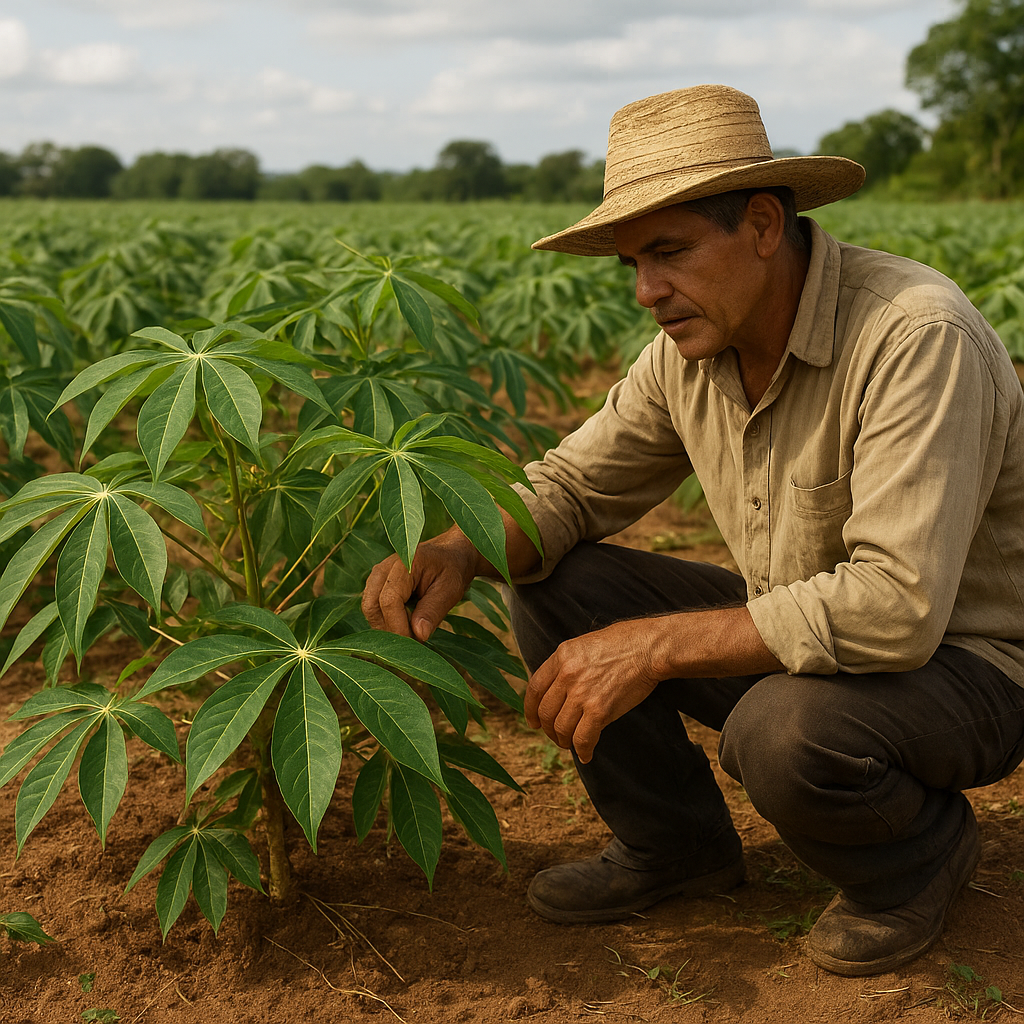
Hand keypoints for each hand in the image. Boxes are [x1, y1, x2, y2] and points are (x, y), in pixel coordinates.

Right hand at [362, 530, 479, 640]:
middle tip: (415, 640)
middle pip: (372, 607)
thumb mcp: (450, 590)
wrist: (450, 555)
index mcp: (403, 563)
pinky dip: (386, 622)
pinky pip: (373, 610)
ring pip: (369, 610)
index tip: (417, 642)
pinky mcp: (375, 586)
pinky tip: (407, 625)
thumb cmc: (453, 570)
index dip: (399, 626)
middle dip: (390, 629)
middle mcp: (383, 568)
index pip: (389, 601)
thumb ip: (433, 611)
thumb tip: (419, 636)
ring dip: (387, 627)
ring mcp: (376, 576)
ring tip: (413, 632)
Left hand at [524, 618, 662, 763]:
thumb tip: (556, 688)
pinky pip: (583, 738)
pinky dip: (583, 751)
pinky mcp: (600, 710)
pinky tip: (586, 755)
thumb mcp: (585, 644)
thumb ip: (568, 664)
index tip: (533, 721)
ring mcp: (582, 693)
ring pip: (561, 728)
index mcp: (562, 656)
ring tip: (570, 744)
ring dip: (563, 741)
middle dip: (548, 729)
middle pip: (546, 712)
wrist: (649, 648)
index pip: (534, 688)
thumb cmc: (624, 643)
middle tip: (556, 735)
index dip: (530, 709)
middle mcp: (567, 674)